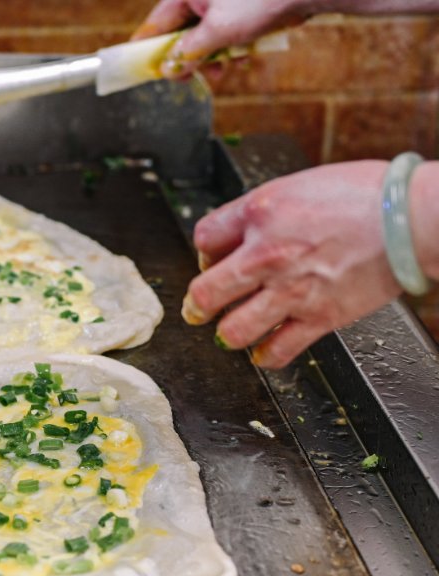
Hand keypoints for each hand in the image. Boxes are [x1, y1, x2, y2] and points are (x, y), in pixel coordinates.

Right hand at [132, 0, 312, 77]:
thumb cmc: (262, 1)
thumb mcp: (218, 32)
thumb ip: (188, 53)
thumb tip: (167, 69)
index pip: (157, 23)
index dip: (147, 49)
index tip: (141, 69)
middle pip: (181, 32)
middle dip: (187, 57)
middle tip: (187, 77)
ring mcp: (222, 1)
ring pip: (204, 35)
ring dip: (210, 57)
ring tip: (220, 70)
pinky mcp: (240, 8)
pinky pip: (224, 32)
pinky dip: (228, 47)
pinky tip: (240, 57)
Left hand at [181, 161, 401, 368]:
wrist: (413, 217)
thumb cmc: (366, 194)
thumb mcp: (300, 184)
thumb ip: (264, 211)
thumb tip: (240, 233)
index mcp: (260, 212)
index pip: (203, 239)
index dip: (205, 252)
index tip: (214, 259)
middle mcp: (267, 253)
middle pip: (204, 292)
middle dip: (198, 304)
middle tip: (199, 309)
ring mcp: (292, 289)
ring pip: (233, 331)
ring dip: (228, 334)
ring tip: (232, 331)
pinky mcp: (320, 316)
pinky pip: (278, 350)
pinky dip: (266, 356)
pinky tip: (264, 352)